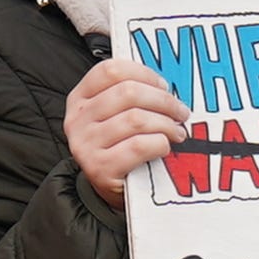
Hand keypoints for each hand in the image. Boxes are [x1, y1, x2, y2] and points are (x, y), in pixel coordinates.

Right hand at [63, 54, 181, 191]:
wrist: (111, 188)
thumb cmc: (121, 146)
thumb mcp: (117, 116)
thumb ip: (133, 96)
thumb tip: (167, 87)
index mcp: (80, 98)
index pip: (110, 70)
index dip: (144, 73)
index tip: (164, 86)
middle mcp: (77, 119)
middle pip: (128, 92)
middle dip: (163, 101)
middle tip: (181, 112)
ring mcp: (85, 144)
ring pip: (136, 119)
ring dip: (166, 124)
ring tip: (177, 132)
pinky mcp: (99, 168)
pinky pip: (139, 146)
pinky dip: (160, 143)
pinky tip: (165, 147)